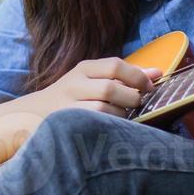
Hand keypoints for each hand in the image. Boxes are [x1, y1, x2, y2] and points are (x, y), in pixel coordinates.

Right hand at [25, 57, 161, 119]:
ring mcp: (67, 106)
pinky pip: (94, 126)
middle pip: (110, 88)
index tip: (150, 87)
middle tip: (136, 105)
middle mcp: (73, 84)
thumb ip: (125, 76)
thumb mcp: (95, 80)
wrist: (35, 114)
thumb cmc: (74, 96)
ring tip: (122, 118)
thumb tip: (158, 72)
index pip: (115, 65)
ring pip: (103, 110)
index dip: (137, 76)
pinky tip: (112, 129)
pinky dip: (109, 127)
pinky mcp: (65, 125)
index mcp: (83, 68)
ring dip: (120, 116)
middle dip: (130, 98)